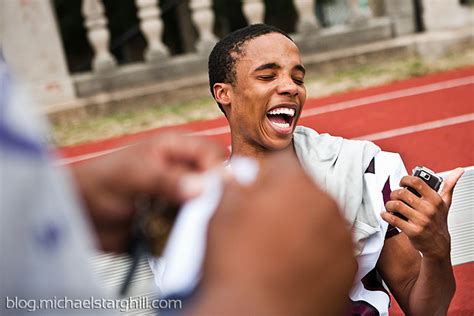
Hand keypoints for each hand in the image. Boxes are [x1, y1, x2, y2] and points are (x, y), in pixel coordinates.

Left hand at [71, 132, 225, 251]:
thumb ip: (167, 180)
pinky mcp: (174, 218)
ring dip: (204, 213)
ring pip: (208, 201)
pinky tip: (183, 235)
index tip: (214, 192)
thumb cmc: (100, 183)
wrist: (79, 215)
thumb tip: (203, 188)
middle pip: (215, 178)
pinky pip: (194, 222)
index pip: (211, 152)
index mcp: (174, 148)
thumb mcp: (134, 176)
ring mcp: (179, 195)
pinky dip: (193, 229)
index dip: (218, 169)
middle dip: (215, 193)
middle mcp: (181, 170)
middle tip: (206, 210)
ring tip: (192, 224)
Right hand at [189, 152, 355, 315]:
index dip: (264, 179)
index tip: (254, 195)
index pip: (282, 164)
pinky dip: (319, 253)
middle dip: (287, 201)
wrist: (257, 315)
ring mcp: (342, 236)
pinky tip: (296, 267)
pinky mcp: (350, 266)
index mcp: (294, 182)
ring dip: (305, 226)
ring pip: (322, 219)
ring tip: (281, 250)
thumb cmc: (236, 264)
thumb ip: (234, 183)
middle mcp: (326, 204)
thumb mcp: (222, 212)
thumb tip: (238, 174)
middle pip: (305, 191)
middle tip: (265, 226)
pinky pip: (333, 248)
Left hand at [382, 168, 463, 259]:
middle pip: (403, 193)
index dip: (405, 179)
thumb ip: (449, 186)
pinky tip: (386, 214)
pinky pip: (394, 219)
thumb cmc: (439, 222)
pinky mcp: (412, 231)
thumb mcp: (446, 203)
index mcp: (435, 200)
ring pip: (396, 205)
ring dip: (389, 204)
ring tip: (390, 206)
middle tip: (394, 196)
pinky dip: (386, 215)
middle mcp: (428, 209)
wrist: (438, 245)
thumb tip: (458, 171)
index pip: (417, 182)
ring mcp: (420, 221)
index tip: (402, 182)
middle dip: (394, 193)